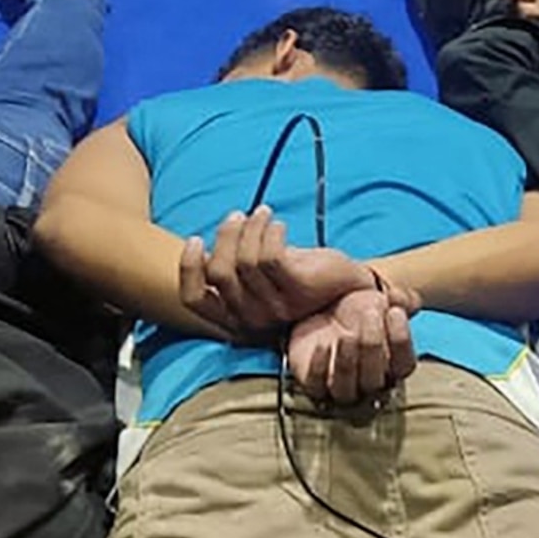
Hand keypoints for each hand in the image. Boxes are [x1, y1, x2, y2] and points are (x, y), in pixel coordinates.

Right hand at [177, 206, 382, 333]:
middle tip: (238, 216)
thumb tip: (203, 249)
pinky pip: (271, 256)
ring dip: (251, 228)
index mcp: (235, 321)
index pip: (195, 300)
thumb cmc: (301, 278)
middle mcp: (252, 322)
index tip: (195, 238)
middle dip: (225, 236)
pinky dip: (271, 233)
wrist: (351, 288)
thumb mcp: (260, 277)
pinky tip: (280, 225)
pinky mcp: (299, 294)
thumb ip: (232, 269)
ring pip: (246, 261)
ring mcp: (276, 311)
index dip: (187, 267)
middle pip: (219, 272)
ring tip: (264, 215)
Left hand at [285, 284, 414, 403]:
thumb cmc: (357, 308)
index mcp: (391, 365)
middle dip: (373, 347)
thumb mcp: (380, 298)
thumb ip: (400, 300)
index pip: (404, 366)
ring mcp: (339, 386)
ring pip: (346, 391)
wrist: (322, 307)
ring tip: (345, 335)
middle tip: (369, 315)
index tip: (394, 311)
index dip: (401, 341)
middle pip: (374, 381)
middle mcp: (367, 382)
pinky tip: (322, 344)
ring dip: (347, 363)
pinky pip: (316, 387)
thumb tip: (402, 299)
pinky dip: (319, 368)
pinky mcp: (312, 384)